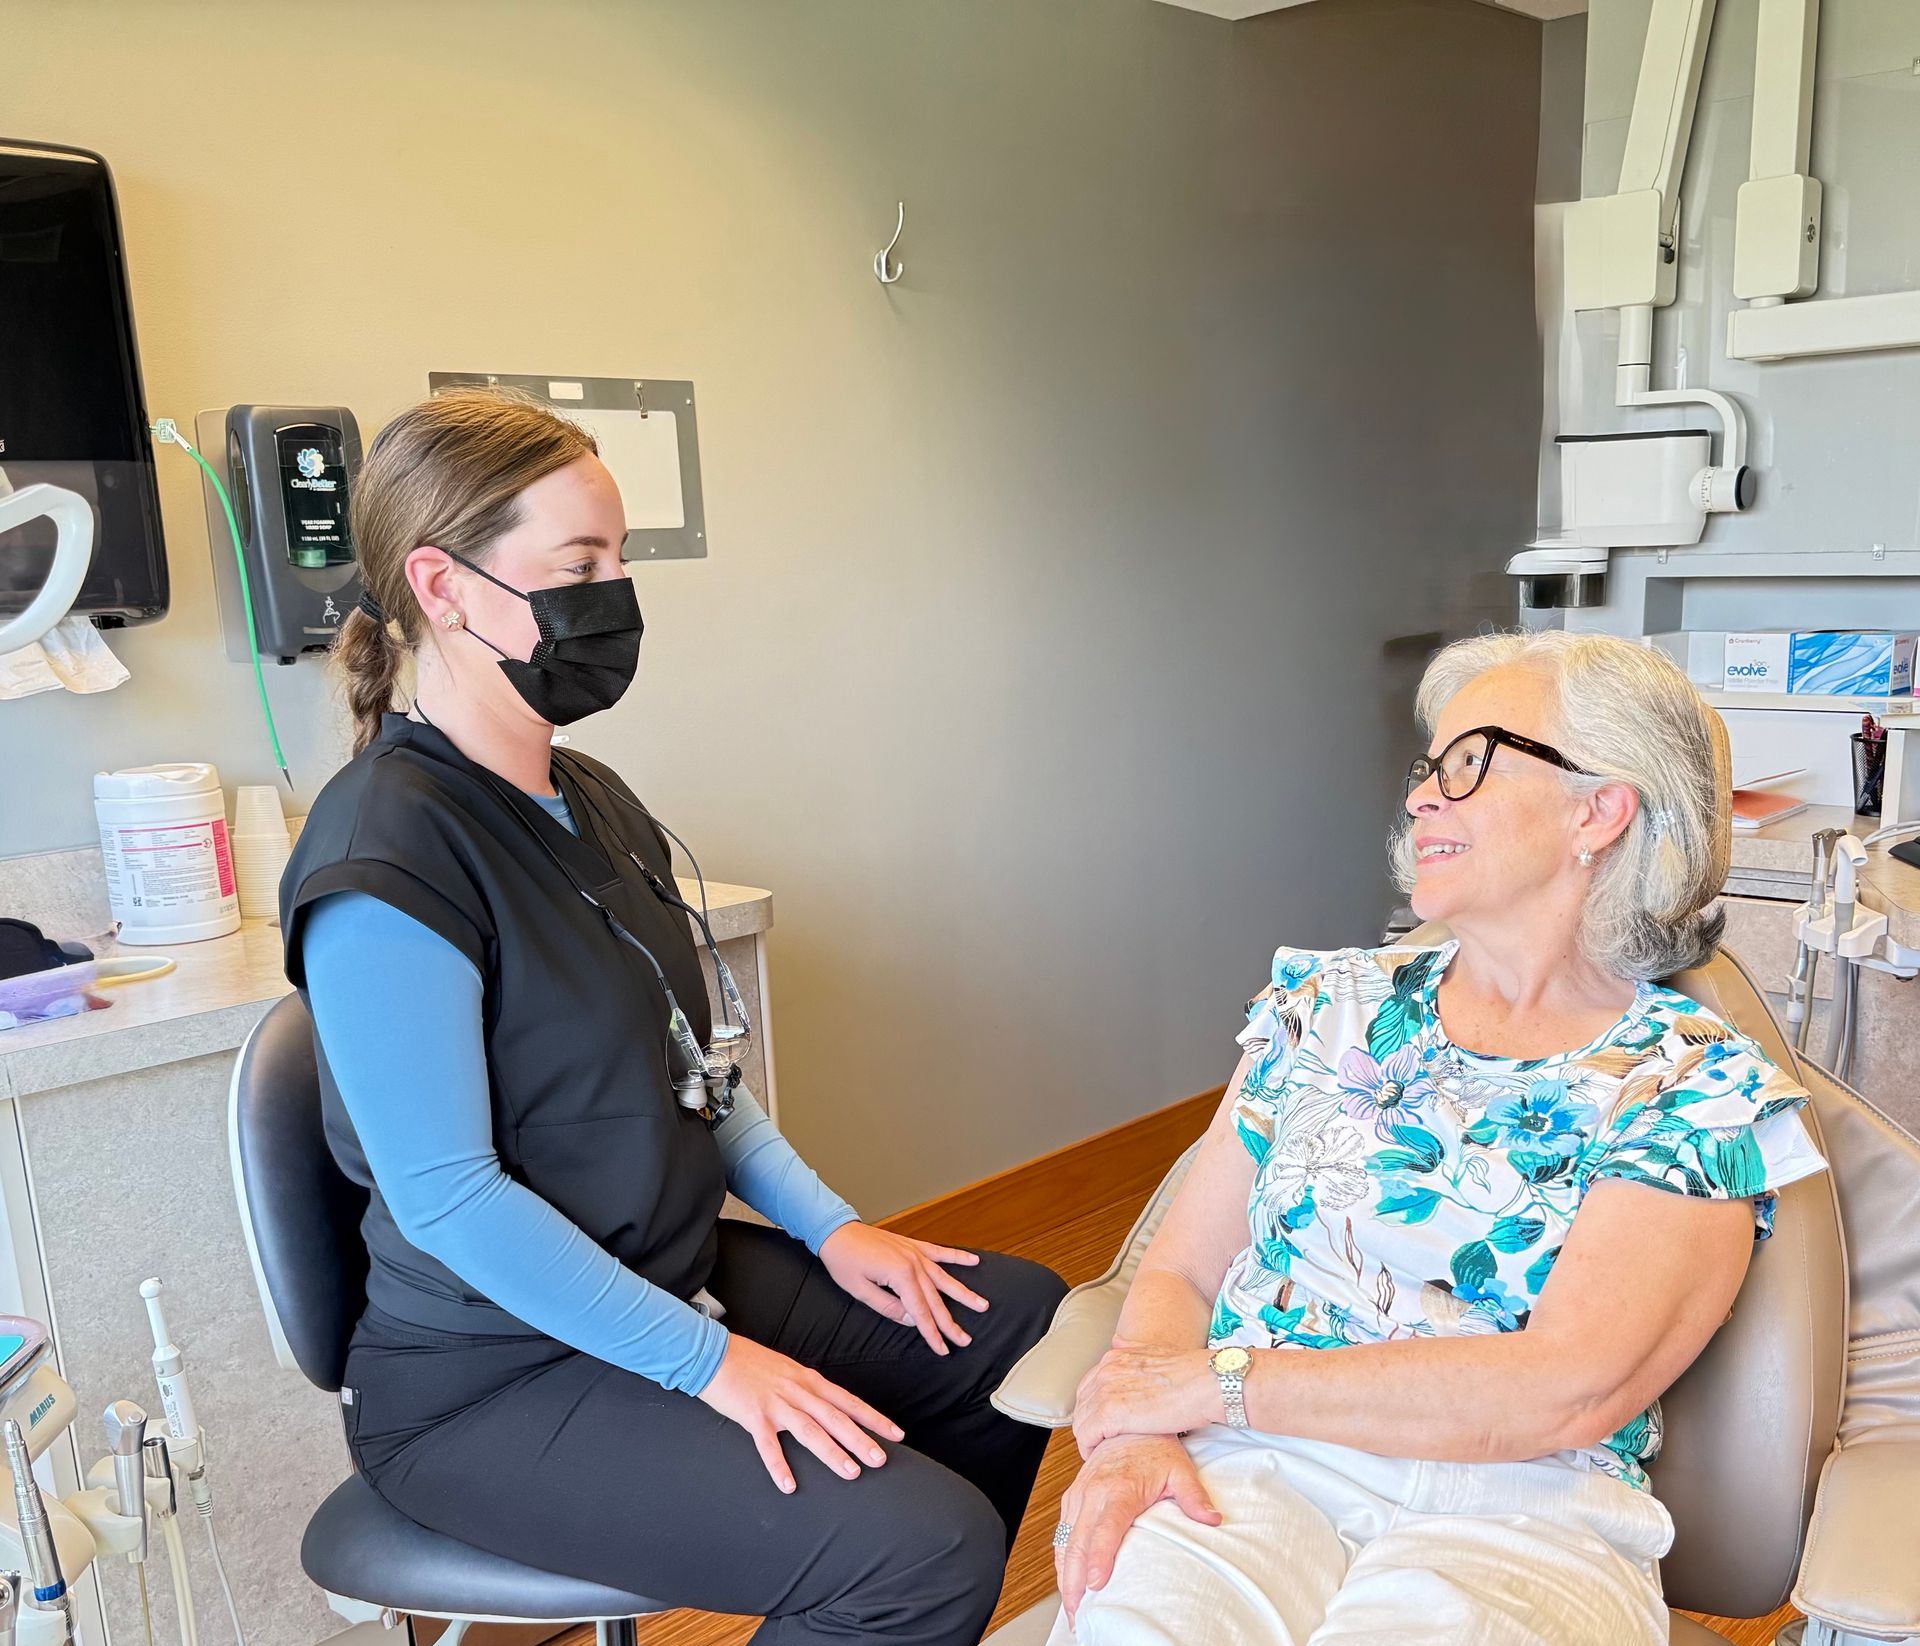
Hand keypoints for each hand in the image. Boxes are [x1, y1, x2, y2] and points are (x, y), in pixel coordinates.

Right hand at [698, 1334, 903, 1494]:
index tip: (896, 1434)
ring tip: (851, 1472)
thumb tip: (827, 1406)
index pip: (849, 1401)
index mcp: (809, 1380)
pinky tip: (788, 1485)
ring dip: (832, 1452)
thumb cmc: (751, 1363)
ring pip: (810, 1430)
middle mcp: (798, 1391)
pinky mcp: (753, 1415)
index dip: (874, 1418)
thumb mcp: (787, 1371)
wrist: (714, 1353)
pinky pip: (767, 1445)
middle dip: (861, 1439)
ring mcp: (776, 1403)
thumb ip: (808, 1389)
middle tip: (882, 1459)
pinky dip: (778, 1465)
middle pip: (836, 1417)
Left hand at [819, 1222, 988, 1356]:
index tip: (943, 1349)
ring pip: (945, 1277)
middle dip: (950, 1322)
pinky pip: (940, 1251)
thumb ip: (888, 1307)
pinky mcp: (913, 1245)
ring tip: (982, 1305)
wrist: (836, 1231)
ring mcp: (915, 1252)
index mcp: (899, 1275)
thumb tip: (910, 1320)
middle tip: (965, 1340)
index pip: (920, 1311)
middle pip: (936, 1299)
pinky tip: (974, 1261)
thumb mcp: (859, 1291)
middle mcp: (913, 1263)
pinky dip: (957, 1256)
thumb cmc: (843, 1261)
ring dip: (964, 1293)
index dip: (931, 1333)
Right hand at [1055, 1435, 1220, 1628]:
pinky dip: (1061, 1560)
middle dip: (1074, 1580)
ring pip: (1064, 1541)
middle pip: (1077, 1542)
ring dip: (1064, 1575)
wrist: (1128, 1424)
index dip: (1098, 1557)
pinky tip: (1067, 1580)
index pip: (1105, 1528)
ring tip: (1071, 1606)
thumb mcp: (1180, 1470)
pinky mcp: (1072, 1498)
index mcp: (1118, 1487)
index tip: (1096, 1584)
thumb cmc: (1152, 1447)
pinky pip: (1061, 1533)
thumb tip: (1211, 1519)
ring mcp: (1079, 1495)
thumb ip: (1193, 1497)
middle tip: (1078, 1612)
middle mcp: (1093, 1491)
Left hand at [1072, 1343, 1218, 1457]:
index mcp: (1116, 1357)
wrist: (1206, 1383)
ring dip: (1088, 1438)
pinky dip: (1089, 1448)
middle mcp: (1106, 1370)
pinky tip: (1099, 1455)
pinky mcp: (1110, 1412)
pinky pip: (1086, 1435)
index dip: (1094, 1408)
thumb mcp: (1155, 1353)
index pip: (1089, 1386)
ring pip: (1081, 1421)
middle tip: (1100, 1441)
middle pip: (1082, 1403)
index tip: (1103, 1423)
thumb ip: (1133, 1350)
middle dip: (1089, 1423)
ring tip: (1100, 1451)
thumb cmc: (1191, 1374)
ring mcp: (1106, 1390)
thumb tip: (1117, 1340)